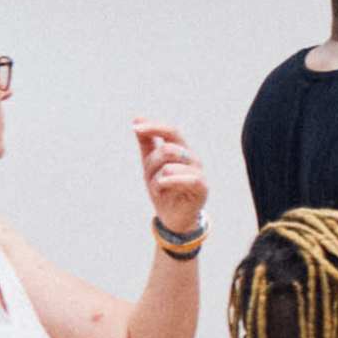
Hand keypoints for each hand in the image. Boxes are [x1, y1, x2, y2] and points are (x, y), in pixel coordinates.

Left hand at [133, 120, 208, 236]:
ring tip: (158, 189)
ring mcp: (198, 172)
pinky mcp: (202, 187)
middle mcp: (191, 158)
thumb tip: (137, 118)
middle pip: (168, 149)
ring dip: (157, 179)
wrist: (174, 218)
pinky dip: (170, 182)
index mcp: (181, 150)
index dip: (154, 127)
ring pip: (171, 165)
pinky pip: (187, 178)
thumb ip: (147, 143)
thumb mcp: (150, 166)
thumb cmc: (164, 190)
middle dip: (152, 163)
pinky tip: (162, 188)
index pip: (171, 131)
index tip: (135, 127)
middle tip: (150, 178)